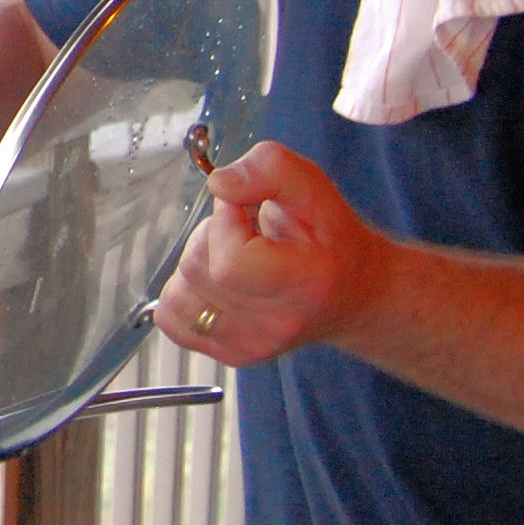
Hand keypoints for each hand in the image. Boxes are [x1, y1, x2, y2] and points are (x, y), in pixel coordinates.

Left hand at [157, 141, 383, 367]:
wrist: (352, 292)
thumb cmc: (329, 237)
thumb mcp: (311, 186)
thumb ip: (268, 169)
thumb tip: (219, 183)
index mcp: (302, 284)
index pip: (230, 263)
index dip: (225, 223)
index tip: (245, 210)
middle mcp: (275, 325)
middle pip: (197, 270)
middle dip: (211, 237)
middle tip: (247, 233)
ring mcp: (251, 346)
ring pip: (179, 293)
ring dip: (197, 264)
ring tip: (237, 258)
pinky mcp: (230, 355)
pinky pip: (171, 319)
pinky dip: (186, 292)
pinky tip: (220, 282)